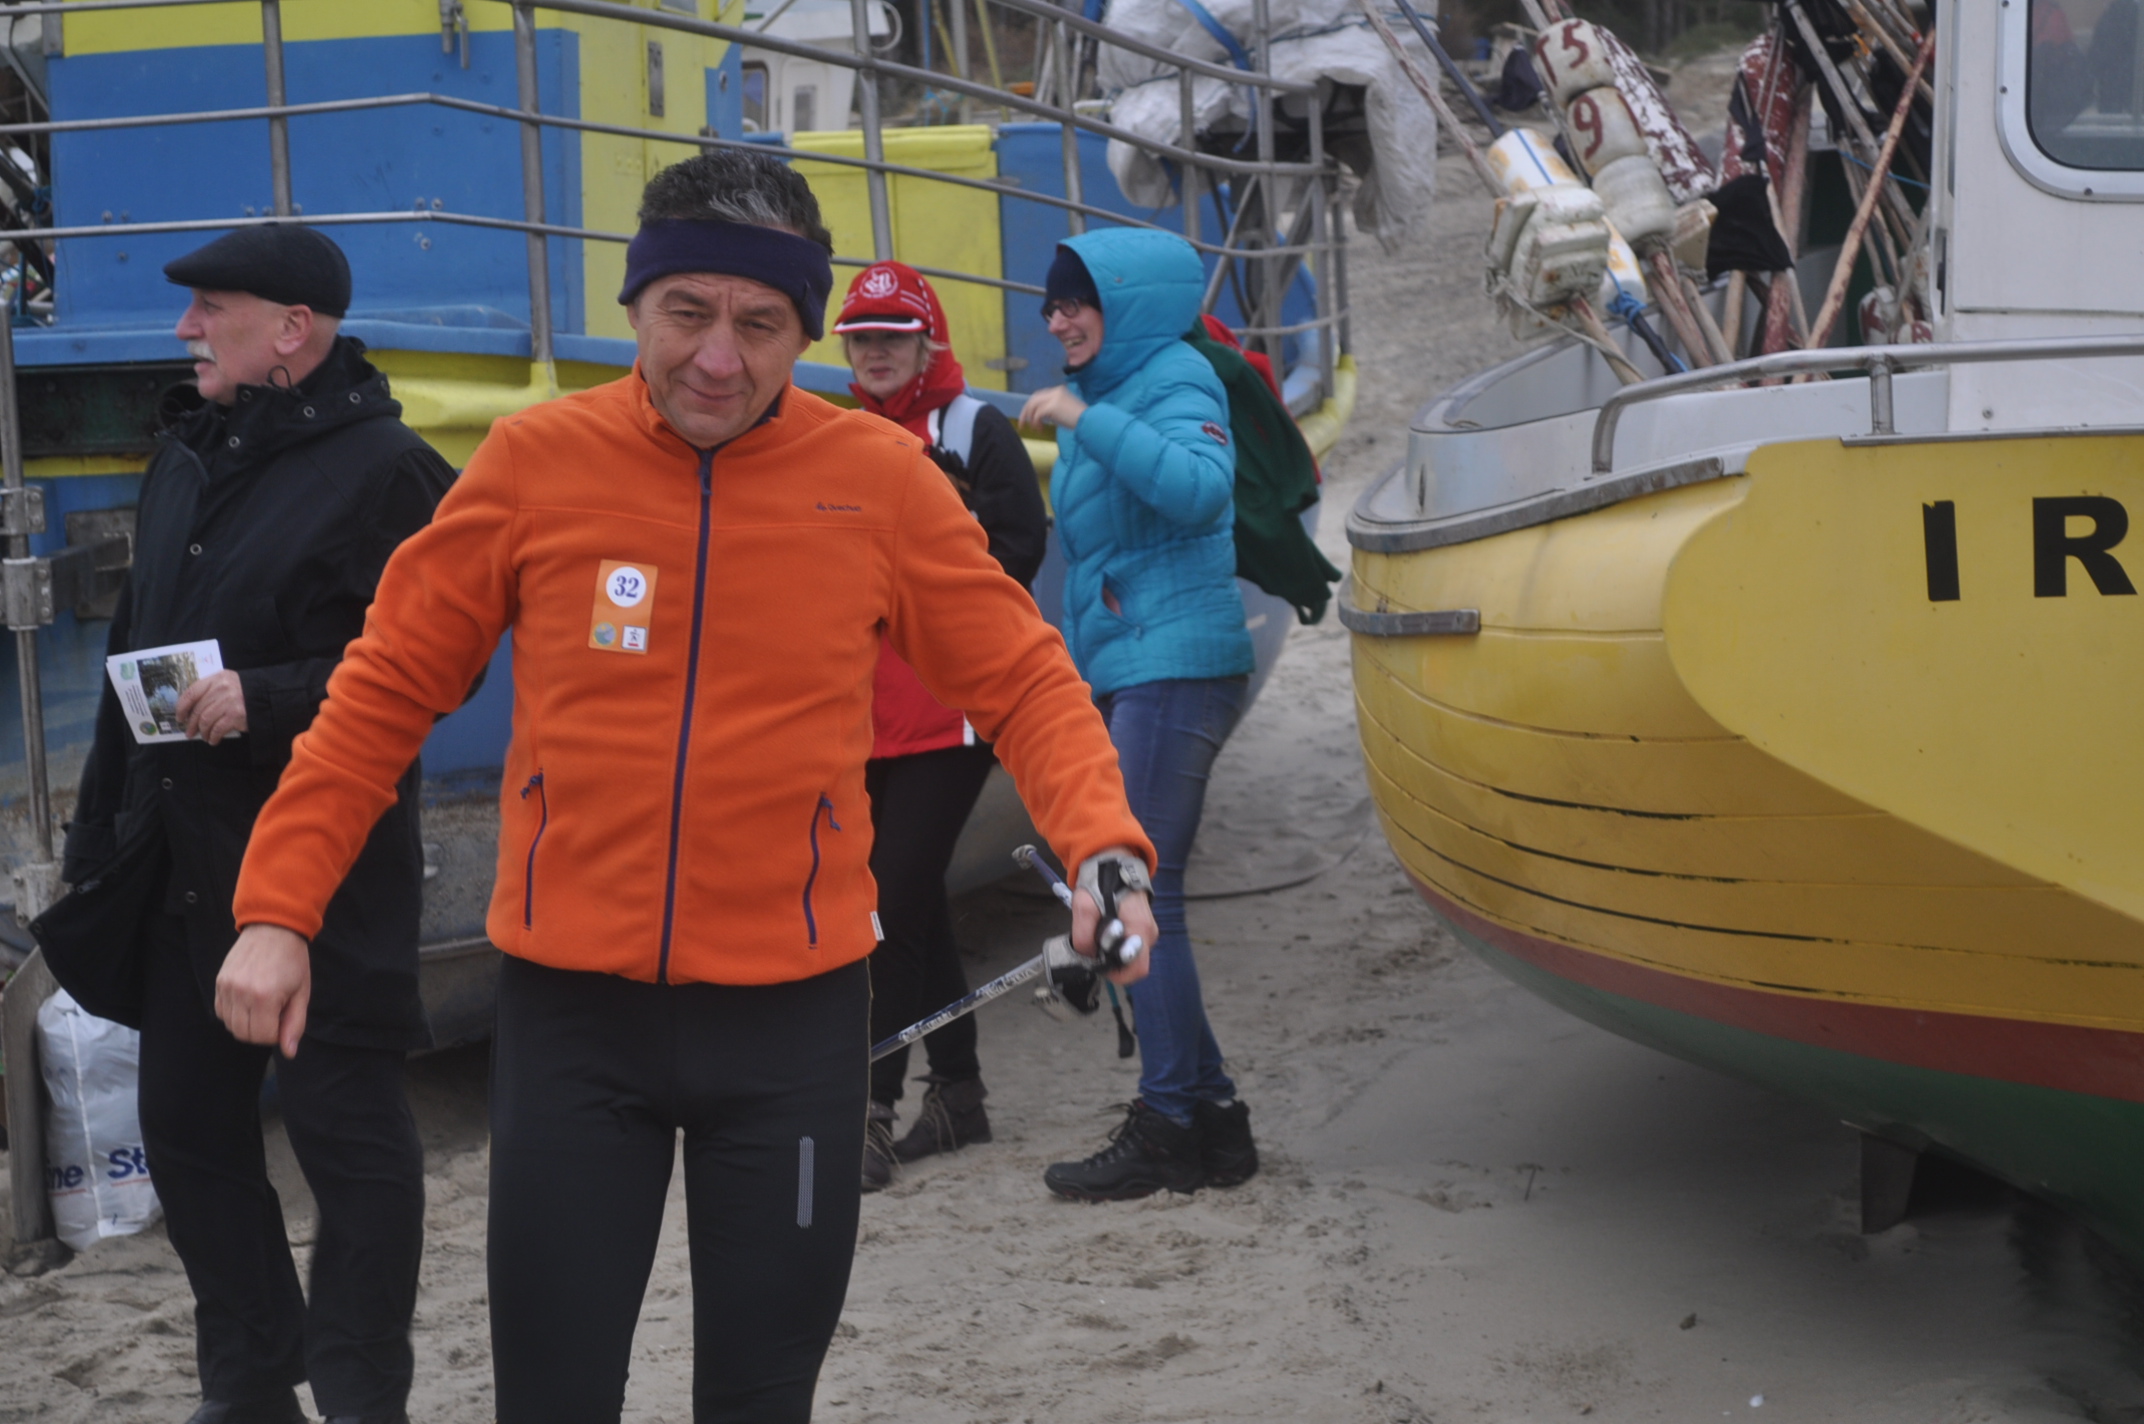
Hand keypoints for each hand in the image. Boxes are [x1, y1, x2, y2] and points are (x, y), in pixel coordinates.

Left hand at [177, 670, 246, 744]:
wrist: (268, 698)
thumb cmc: (244, 693)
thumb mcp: (226, 684)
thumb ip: (210, 691)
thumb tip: (190, 710)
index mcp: (216, 679)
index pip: (191, 692)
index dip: (182, 707)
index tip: (180, 717)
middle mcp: (221, 688)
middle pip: (198, 709)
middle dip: (191, 724)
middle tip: (189, 732)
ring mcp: (229, 701)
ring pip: (205, 720)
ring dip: (203, 732)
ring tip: (204, 737)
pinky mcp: (236, 715)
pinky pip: (218, 729)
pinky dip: (213, 737)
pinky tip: (213, 740)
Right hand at [215, 925, 310, 1056]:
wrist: (273, 928)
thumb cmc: (293, 960)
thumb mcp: (302, 992)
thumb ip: (295, 1024)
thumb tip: (289, 1052)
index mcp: (265, 997)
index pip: (263, 1037)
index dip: (276, 1034)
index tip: (284, 1020)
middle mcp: (242, 994)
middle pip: (244, 1034)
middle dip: (260, 1032)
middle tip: (274, 1014)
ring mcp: (227, 988)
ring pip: (230, 1025)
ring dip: (246, 1023)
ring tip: (262, 1006)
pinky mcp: (219, 982)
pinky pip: (220, 1012)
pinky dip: (233, 1014)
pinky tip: (248, 1001)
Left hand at [1018, 385, 1087, 429]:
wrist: (1089, 420)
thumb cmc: (1081, 418)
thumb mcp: (1066, 409)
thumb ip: (1054, 408)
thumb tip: (1042, 416)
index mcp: (1058, 390)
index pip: (1039, 396)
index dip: (1032, 406)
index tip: (1030, 418)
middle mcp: (1055, 391)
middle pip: (1033, 399)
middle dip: (1025, 412)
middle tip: (1022, 424)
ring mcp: (1053, 398)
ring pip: (1033, 406)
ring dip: (1031, 419)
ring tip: (1035, 429)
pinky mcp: (1051, 406)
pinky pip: (1037, 414)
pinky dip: (1035, 422)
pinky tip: (1040, 429)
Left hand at [1071, 886, 1154, 986]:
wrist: (1113, 863)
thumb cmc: (1100, 883)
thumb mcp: (1084, 905)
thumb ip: (1084, 934)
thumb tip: (1088, 956)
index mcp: (1139, 927)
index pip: (1136, 968)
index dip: (1115, 972)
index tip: (1098, 960)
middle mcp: (1149, 933)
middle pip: (1135, 966)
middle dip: (1113, 964)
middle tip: (1096, 950)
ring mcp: (1148, 932)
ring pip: (1133, 958)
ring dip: (1114, 955)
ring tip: (1099, 935)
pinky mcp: (1143, 930)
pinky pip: (1131, 948)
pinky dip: (1117, 947)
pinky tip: (1105, 933)